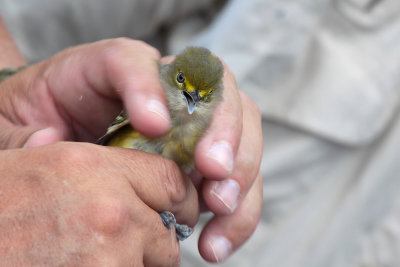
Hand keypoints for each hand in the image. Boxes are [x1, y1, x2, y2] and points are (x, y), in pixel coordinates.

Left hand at [0, 38, 262, 262]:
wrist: (62, 137)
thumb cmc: (41, 123)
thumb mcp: (16, 124)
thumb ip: (24, 134)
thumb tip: (51, 143)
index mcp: (113, 70)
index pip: (136, 61)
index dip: (151, 86)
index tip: (154, 125)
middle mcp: (165, 93)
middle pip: (216, 92)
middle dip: (224, 132)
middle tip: (213, 173)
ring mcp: (191, 127)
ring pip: (242, 133)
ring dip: (242, 175)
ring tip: (219, 211)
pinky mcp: (203, 161)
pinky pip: (237, 176)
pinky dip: (238, 208)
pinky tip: (216, 238)